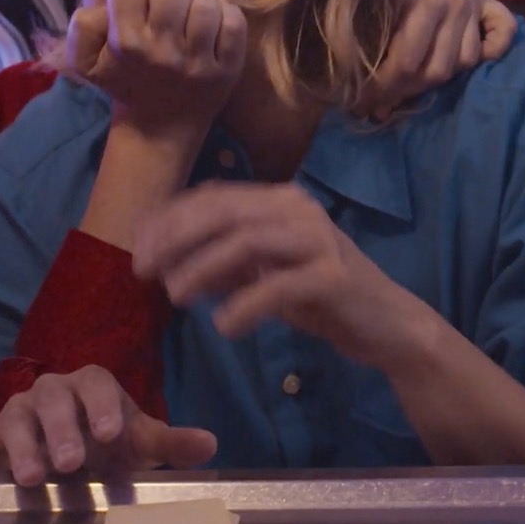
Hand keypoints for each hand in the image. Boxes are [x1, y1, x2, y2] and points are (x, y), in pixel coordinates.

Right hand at [0, 365, 216, 486]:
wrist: (71, 451)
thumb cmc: (107, 443)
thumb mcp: (137, 445)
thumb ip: (169, 445)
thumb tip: (210, 443)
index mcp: (89, 386)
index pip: (96, 383)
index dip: (103, 405)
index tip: (111, 433)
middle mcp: (51, 393)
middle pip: (52, 399)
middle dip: (60, 430)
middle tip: (71, 463)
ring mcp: (18, 413)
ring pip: (14, 418)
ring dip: (21, 446)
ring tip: (33, 478)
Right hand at [67, 0, 246, 136]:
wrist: (158, 129)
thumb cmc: (123, 82)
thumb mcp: (86, 61)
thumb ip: (83, 23)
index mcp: (125, 41)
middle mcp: (161, 50)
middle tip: (167, 3)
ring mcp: (197, 61)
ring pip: (206, 2)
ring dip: (198, 3)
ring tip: (189, 17)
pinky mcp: (227, 70)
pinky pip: (234, 22)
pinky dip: (225, 16)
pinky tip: (212, 27)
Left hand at [132, 182, 428, 368]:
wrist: (388, 326)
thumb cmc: (318, 297)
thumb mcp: (260, 273)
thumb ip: (221, 262)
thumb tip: (165, 260)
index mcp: (277, 199)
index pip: (210, 197)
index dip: (168, 219)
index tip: (136, 248)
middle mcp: (297, 208)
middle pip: (222, 211)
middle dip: (175, 238)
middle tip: (144, 270)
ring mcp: (319, 238)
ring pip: (246, 241)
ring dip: (202, 267)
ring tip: (175, 297)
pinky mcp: (335, 275)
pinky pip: (279, 286)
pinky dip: (244, 304)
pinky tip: (223, 326)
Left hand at [354, 0, 516, 120]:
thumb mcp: (365, 3)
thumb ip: (366, 42)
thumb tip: (357, 99)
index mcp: (425, 0)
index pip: (407, 61)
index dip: (382, 90)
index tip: (359, 107)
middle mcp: (457, 1)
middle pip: (438, 68)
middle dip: (403, 93)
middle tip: (376, 106)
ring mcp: (476, 1)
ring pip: (465, 61)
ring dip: (436, 79)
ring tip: (407, 86)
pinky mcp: (491, 0)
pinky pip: (504, 32)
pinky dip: (494, 49)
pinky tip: (473, 58)